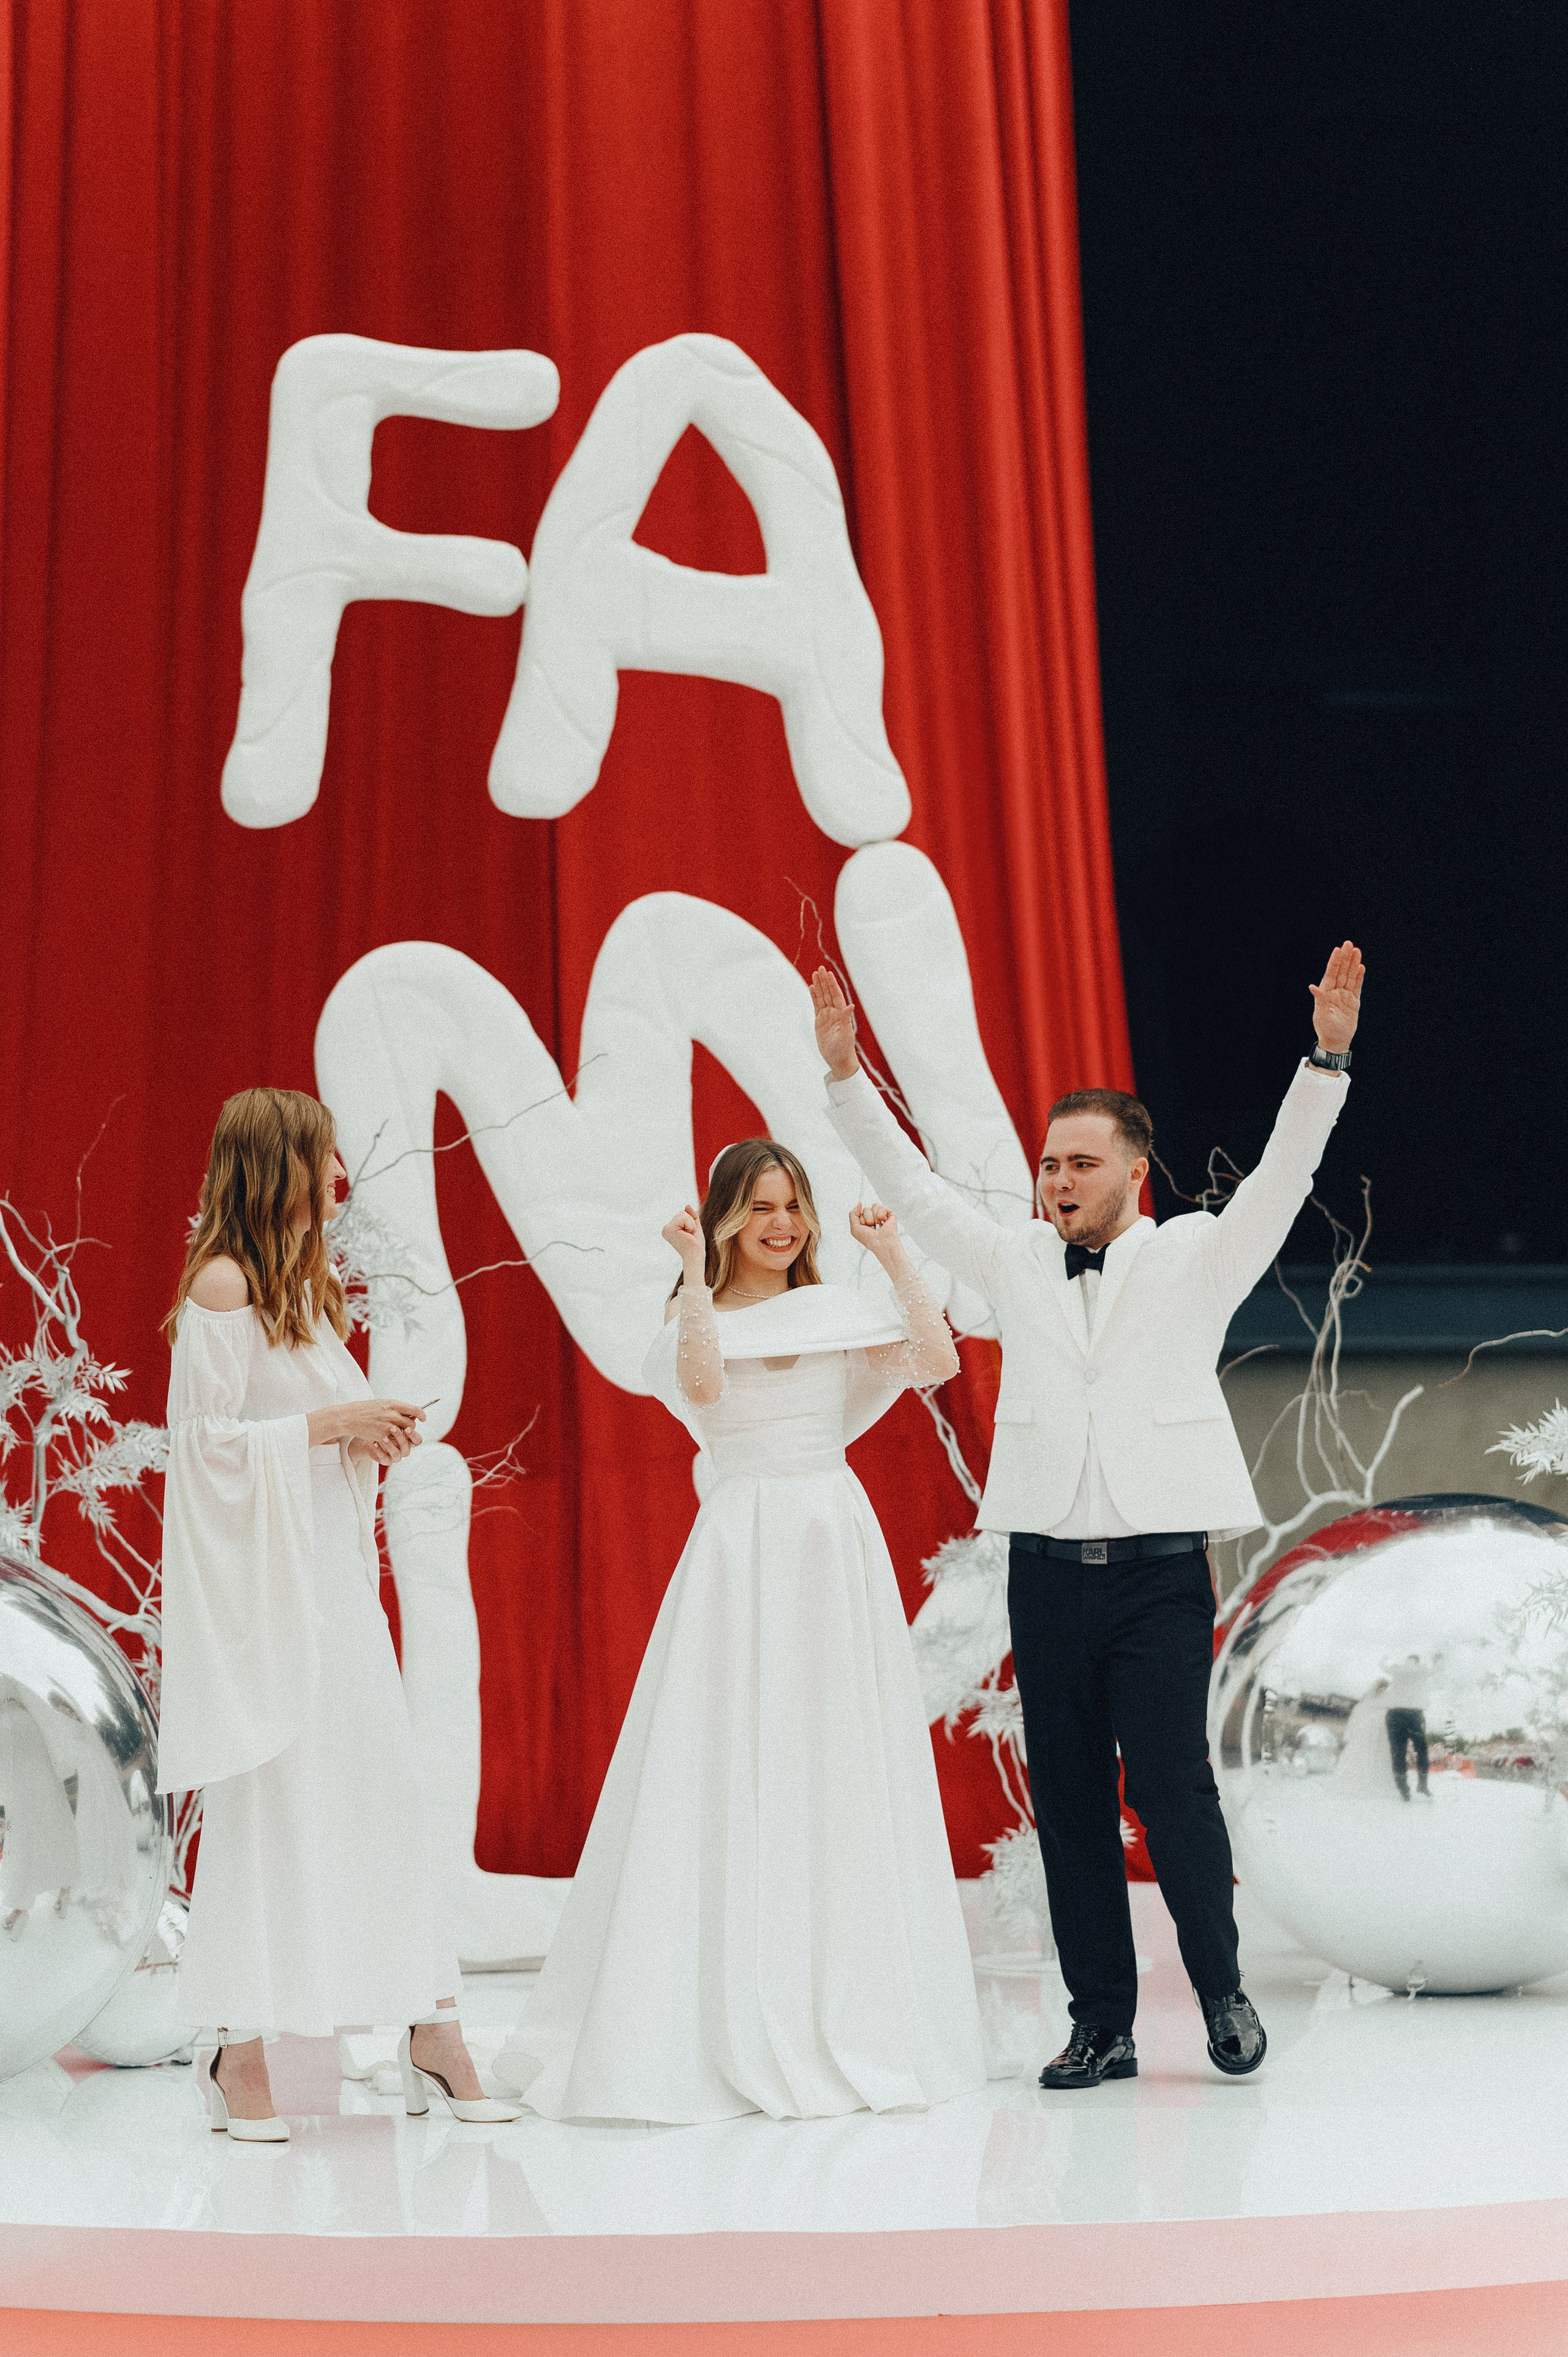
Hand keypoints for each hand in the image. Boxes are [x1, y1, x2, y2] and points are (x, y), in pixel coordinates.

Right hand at [331, 1398, 424, 1461]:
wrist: (350, 1417)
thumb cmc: (365, 1409)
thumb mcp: (382, 1403)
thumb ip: (396, 1407)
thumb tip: (409, 1412)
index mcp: (393, 1404)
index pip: (415, 1410)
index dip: (422, 1415)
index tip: (423, 1418)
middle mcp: (392, 1414)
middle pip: (411, 1424)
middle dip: (410, 1427)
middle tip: (405, 1428)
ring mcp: (388, 1426)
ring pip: (404, 1433)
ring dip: (403, 1434)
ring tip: (396, 1433)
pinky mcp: (382, 1436)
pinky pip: (394, 1440)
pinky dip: (392, 1440)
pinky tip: (387, 1437)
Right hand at [661, 1205, 707, 1281]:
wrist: (695, 1255)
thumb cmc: (696, 1244)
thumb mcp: (695, 1227)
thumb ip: (691, 1216)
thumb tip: (687, 1206)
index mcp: (671, 1229)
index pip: (683, 1214)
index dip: (691, 1222)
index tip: (689, 1235)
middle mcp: (666, 1229)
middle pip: (682, 1213)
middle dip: (691, 1223)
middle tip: (690, 1236)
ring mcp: (666, 1229)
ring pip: (683, 1214)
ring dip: (691, 1225)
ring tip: (688, 1236)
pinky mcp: (668, 1229)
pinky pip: (684, 1217)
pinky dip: (690, 1226)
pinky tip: (687, 1236)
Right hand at [811, 967, 859, 1080]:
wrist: (838, 1060)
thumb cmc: (844, 1049)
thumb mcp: (845, 1034)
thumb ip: (846, 1019)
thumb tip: (851, 1005)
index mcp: (841, 1014)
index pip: (835, 995)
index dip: (831, 984)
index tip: (827, 973)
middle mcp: (834, 1012)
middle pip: (828, 993)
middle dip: (824, 981)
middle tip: (820, 968)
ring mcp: (827, 1016)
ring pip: (822, 997)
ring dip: (819, 986)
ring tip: (814, 974)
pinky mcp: (820, 1021)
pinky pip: (816, 1006)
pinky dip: (814, 996)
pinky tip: (812, 988)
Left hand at [849, 1200, 902, 1264]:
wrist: (881, 1244)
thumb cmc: (869, 1239)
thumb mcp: (855, 1228)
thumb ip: (853, 1214)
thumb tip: (859, 1203)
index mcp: (865, 1221)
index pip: (859, 1212)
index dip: (861, 1220)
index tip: (865, 1229)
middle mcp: (873, 1218)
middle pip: (866, 1209)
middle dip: (867, 1219)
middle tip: (872, 1228)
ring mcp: (882, 1216)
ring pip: (874, 1206)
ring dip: (874, 1217)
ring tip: (878, 1225)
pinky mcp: (890, 1214)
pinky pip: (881, 1206)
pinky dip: (881, 1215)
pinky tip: (884, 1222)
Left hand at [1308, 939, 1364, 1053]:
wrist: (1336, 1041)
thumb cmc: (1326, 1029)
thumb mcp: (1321, 1015)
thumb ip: (1319, 999)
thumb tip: (1312, 987)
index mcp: (1326, 993)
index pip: (1331, 974)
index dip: (1334, 962)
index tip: (1338, 949)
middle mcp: (1335, 992)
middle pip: (1341, 972)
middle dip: (1345, 958)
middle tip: (1349, 944)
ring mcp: (1345, 996)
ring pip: (1350, 976)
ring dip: (1353, 964)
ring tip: (1357, 951)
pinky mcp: (1353, 1001)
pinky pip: (1356, 986)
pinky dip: (1359, 977)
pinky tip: (1361, 967)